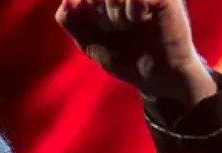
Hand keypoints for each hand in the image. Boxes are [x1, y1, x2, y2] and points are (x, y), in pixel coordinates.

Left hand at [55, 0, 215, 108]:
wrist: (154, 76)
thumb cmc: (123, 55)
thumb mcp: (87, 40)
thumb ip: (70, 18)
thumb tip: (67, 0)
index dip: (85, 12)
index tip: (101, 27)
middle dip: (99, 15)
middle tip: (117, 28)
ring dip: (114, 17)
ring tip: (129, 26)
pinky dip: (131, 12)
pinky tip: (140, 20)